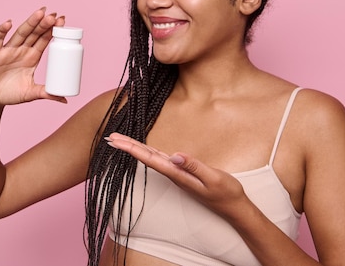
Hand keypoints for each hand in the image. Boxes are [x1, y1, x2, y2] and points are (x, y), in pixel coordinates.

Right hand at [0, 7, 65, 106]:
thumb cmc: (10, 95)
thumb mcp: (31, 94)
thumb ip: (46, 94)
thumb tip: (65, 100)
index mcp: (32, 57)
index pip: (44, 40)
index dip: (53, 30)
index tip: (63, 21)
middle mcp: (21, 50)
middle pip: (35, 33)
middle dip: (44, 24)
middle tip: (54, 15)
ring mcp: (8, 50)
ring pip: (20, 33)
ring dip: (29, 23)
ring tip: (40, 13)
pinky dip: (2, 31)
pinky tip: (8, 23)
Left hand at [105, 132, 249, 220]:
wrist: (234, 208)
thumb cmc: (226, 193)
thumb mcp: (213, 178)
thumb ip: (194, 166)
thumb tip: (175, 155)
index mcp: (178, 175)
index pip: (150, 159)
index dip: (132, 149)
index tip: (117, 142)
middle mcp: (174, 174)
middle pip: (146, 157)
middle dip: (127, 146)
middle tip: (110, 137)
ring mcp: (177, 174)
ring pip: (151, 158)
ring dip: (135, 149)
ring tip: (120, 141)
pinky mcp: (182, 173)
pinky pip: (160, 160)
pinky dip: (148, 152)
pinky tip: (142, 149)